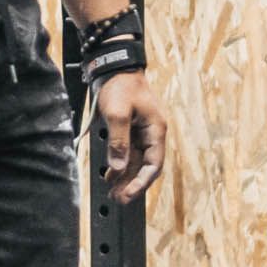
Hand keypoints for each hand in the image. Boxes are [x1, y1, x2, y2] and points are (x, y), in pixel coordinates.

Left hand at [93, 72, 170, 203]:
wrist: (114, 67)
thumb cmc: (120, 86)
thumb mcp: (118, 114)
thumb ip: (119, 141)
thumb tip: (118, 168)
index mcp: (156, 130)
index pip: (154, 164)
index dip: (142, 182)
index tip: (129, 194)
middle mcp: (152, 134)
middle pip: (146, 166)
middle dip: (133, 184)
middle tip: (118, 199)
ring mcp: (141, 132)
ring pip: (136, 162)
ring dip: (125, 177)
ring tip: (112, 192)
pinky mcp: (130, 130)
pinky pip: (128, 153)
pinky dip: (120, 165)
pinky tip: (110, 175)